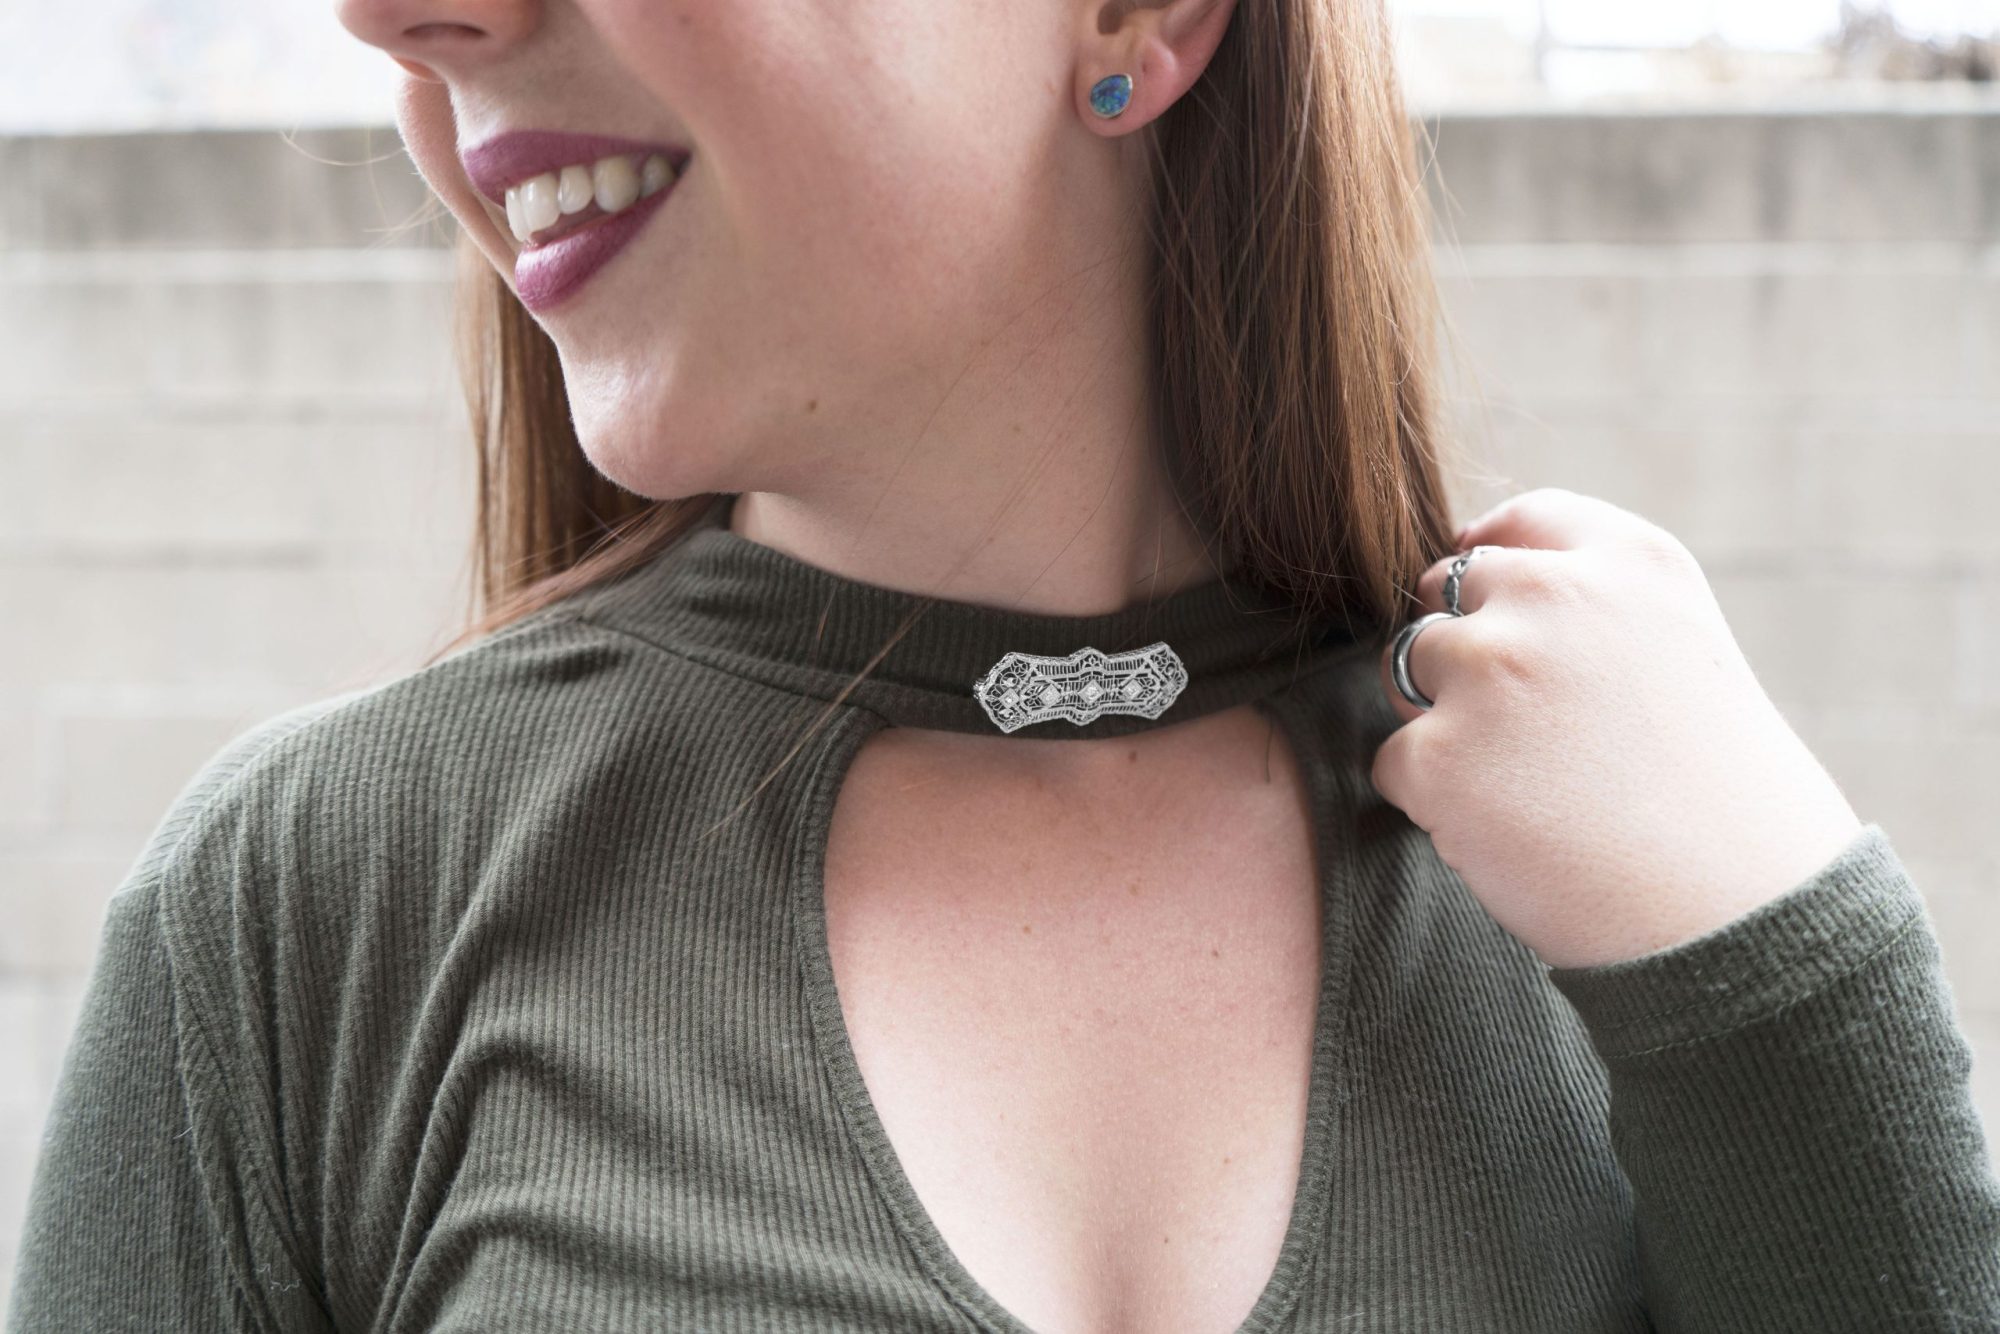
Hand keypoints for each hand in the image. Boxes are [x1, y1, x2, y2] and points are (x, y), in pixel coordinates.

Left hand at [1370, 487, 1864, 970]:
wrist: (1740, 916)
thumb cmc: (1715, 799)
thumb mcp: (1681, 655)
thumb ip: (1590, 604)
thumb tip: (1468, 568)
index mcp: (1629, 562)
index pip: (1519, 524)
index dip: (1494, 571)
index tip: (1508, 623)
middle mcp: (1553, 596)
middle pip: (1445, 593)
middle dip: (1464, 653)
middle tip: (1533, 736)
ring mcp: (1489, 671)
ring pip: (1405, 667)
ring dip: (1440, 719)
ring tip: (1528, 784)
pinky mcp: (1437, 755)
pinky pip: (1394, 761)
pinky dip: (1430, 802)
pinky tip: (1508, 832)